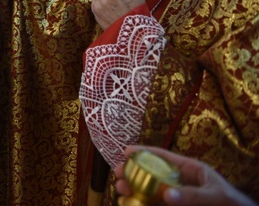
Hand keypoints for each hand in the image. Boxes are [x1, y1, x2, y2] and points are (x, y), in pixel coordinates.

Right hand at [115, 146, 256, 205]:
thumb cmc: (233, 205)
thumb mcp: (215, 197)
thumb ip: (192, 196)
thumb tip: (166, 195)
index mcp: (191, 170)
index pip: (164, 156)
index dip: (144, 152)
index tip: (126, 150)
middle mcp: (181, 182)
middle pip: (153, 174)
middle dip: (134, 172)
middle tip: (117, 174)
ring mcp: (178, 197)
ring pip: (152, 191)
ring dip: (135, 189)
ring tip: (121, 190)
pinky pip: (157, 204)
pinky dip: (144, 203)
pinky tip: (133, 203)